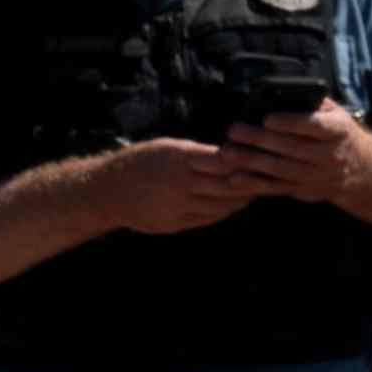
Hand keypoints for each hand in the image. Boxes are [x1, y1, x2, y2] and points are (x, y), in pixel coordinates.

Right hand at [88, 135, 285, 235]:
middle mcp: (180, 183)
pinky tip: (229, 206)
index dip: (243, 161)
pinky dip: (222, 212)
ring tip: (250, 193)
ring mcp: (177, 206)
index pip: (223, 160)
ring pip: (220, 205)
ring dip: (238, 200)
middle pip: (227, 185)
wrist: (107, 192)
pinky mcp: (174, 224)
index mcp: (179, 159)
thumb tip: (231, 156)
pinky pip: (206, 218)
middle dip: (249, 183)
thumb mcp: (167, 147)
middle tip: (264, 179)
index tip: (256, 158)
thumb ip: (197, 153)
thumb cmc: (140, 163)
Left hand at [216, 102, 371, 201]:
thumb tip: (283, 91)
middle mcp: (330, 155)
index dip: (291, 123)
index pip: (315, 126)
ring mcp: (317, 175)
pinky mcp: (304, 190)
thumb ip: (312, 103)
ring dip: (252, 162)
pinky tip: (234, 178)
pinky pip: (276, 188)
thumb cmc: (339, 134)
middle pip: (292, 148)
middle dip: (260, 140)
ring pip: (282, 170)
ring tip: (228, 152)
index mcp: (338, 131)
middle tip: (234, 131)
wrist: (361, 169)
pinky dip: (254, 184)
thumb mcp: (335, 114)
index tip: (267, 118)